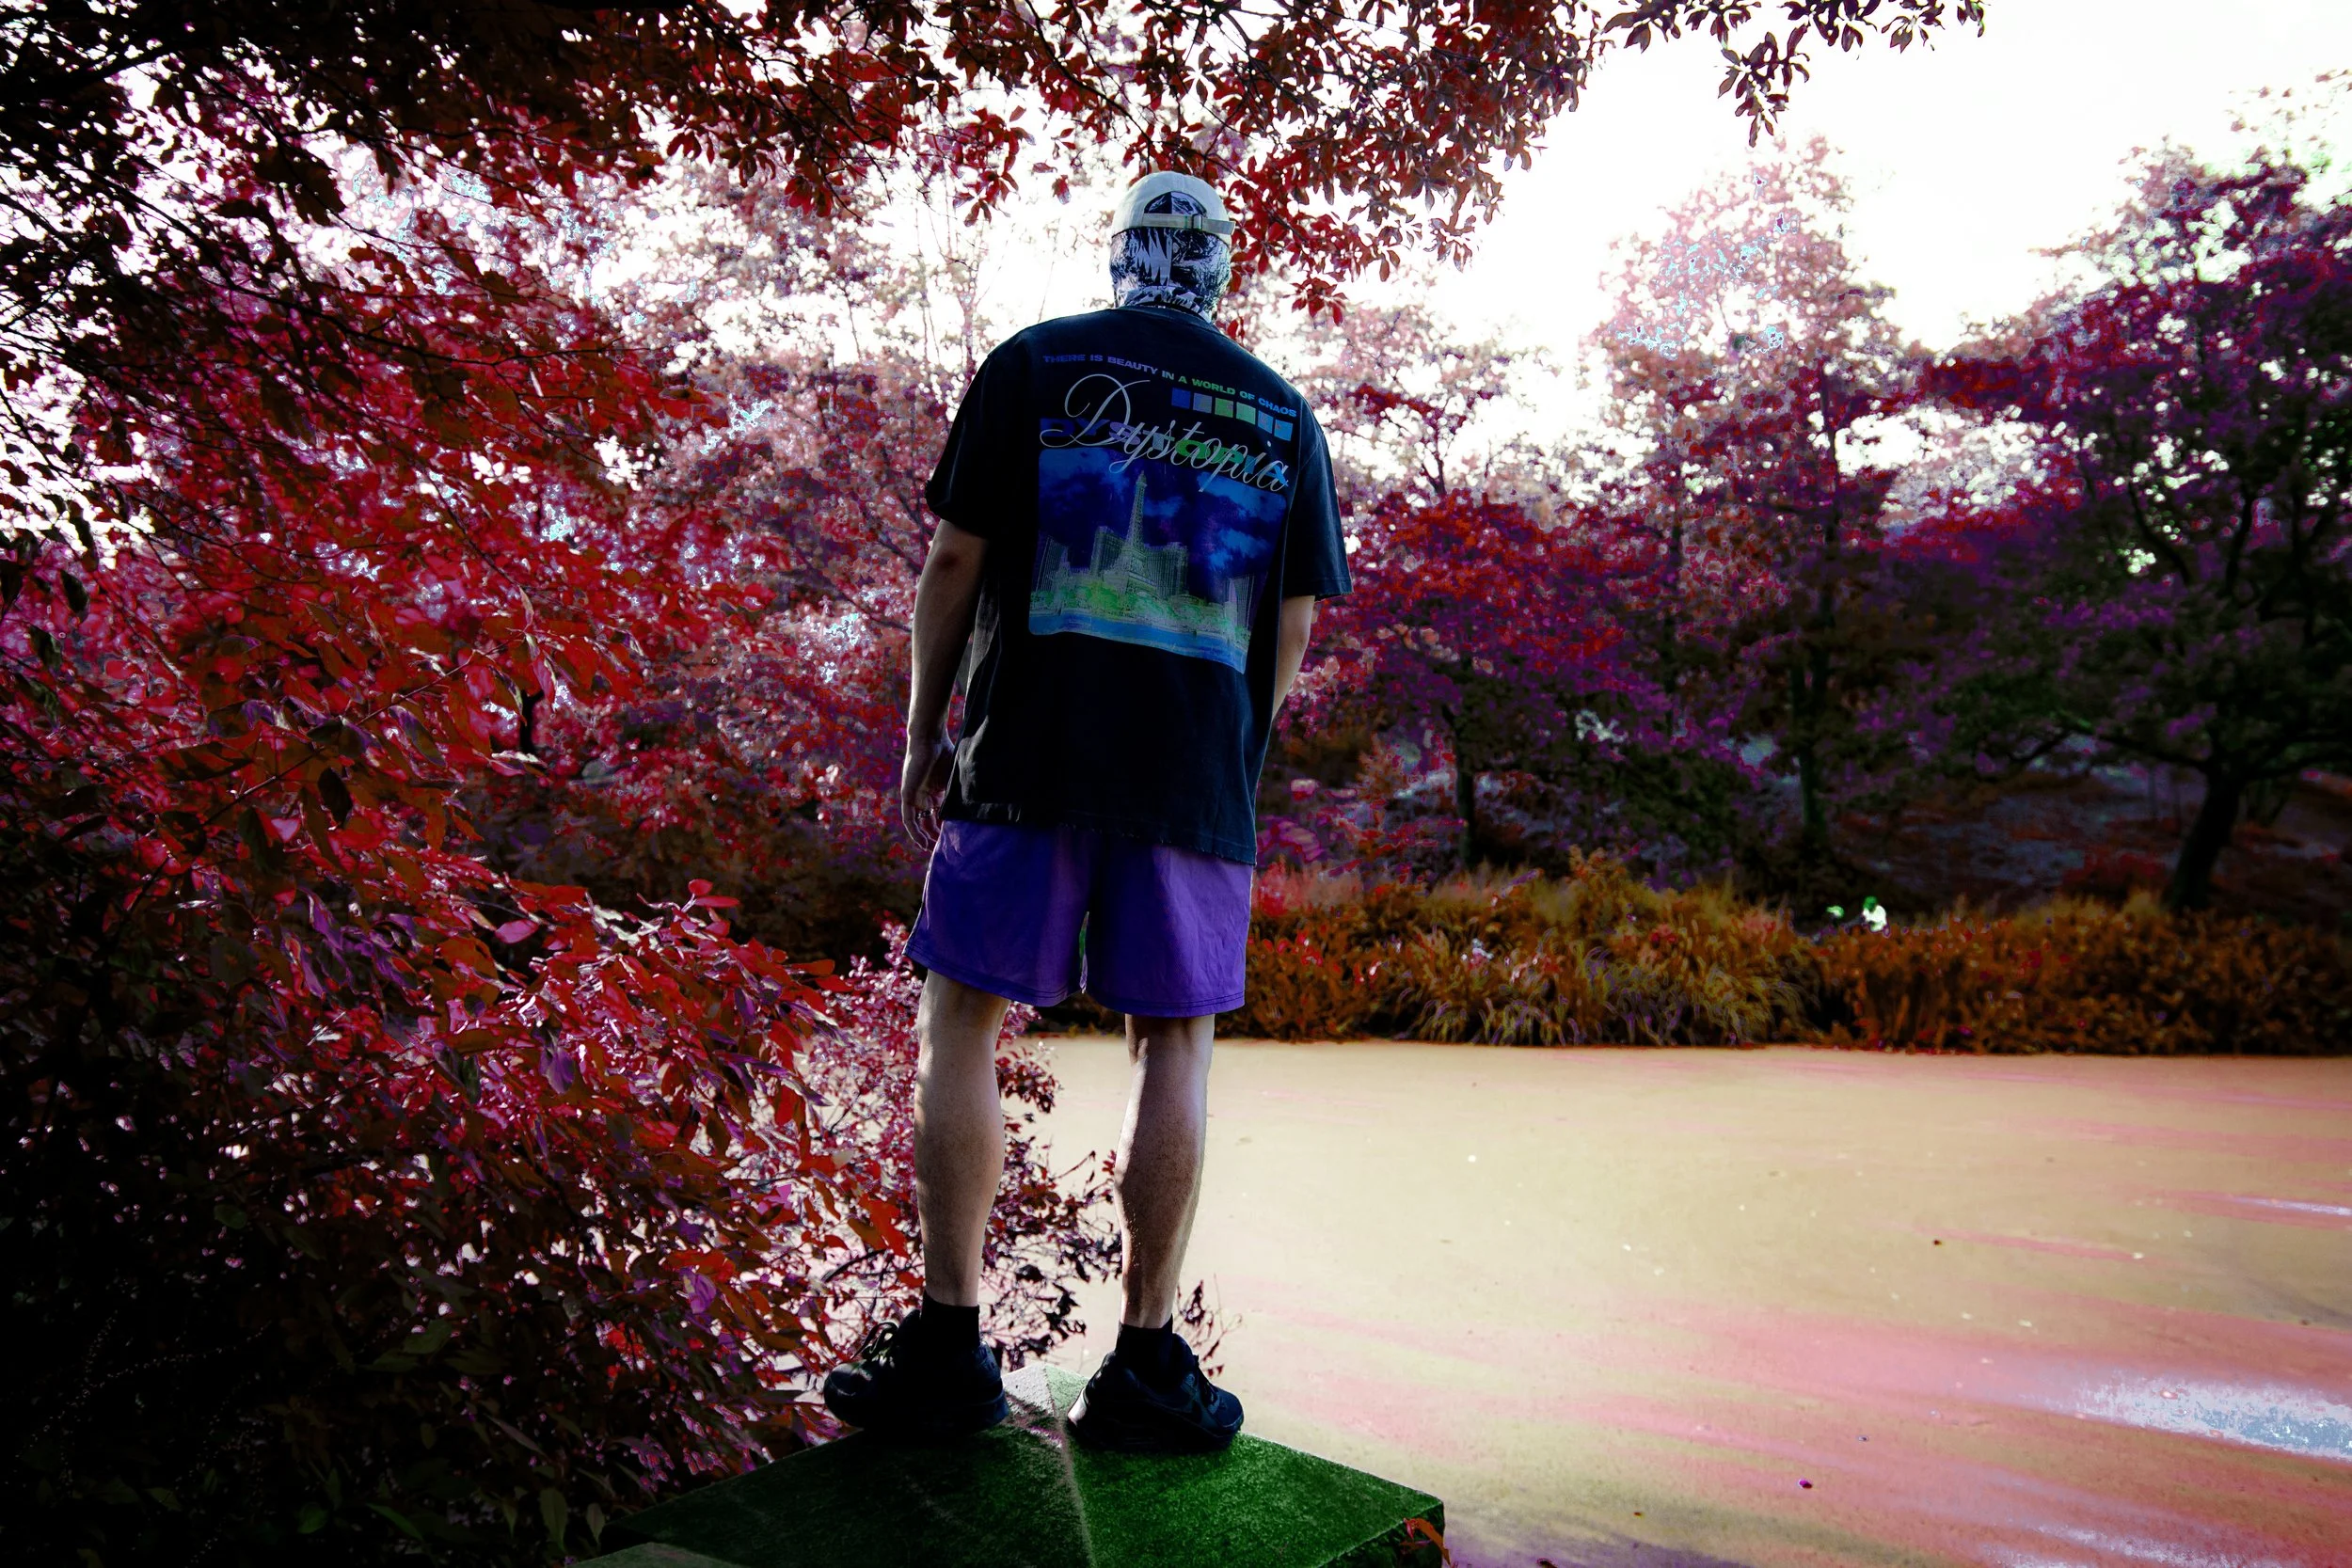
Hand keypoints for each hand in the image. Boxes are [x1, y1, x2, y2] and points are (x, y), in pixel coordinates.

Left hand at [900, 731, 955, 851]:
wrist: (930, 739)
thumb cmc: (945, 753)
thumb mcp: (955, 779)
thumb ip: (960, 794)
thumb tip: (978, 808)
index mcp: (935, 791)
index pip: (938, 815)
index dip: (944, 828)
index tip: (953, 840)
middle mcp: (923, 795)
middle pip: (928, 821)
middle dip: (934, 836)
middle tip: (943, 849)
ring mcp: (914, 795)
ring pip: (917, 822)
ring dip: (923, 837)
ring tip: (931, 850)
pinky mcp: (907, 794)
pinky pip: (909, 818)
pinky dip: (914, 831)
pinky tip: (921, 842)